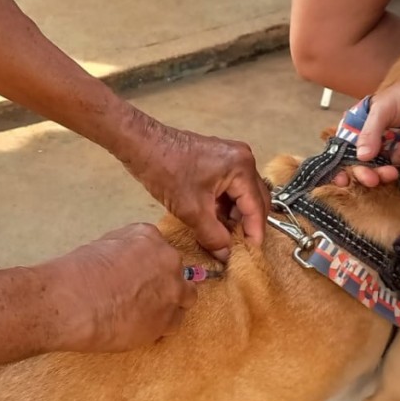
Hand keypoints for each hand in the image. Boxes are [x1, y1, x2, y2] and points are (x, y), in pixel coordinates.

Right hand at [45, 223, 196, 352]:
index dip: (151, 267)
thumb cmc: (78, 273)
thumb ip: (126, 248)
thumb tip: (130, 260)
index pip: (161, 251)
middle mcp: (168, 262)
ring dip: (169, 306)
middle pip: (179, 274)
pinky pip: (174, 324)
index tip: (140, 277)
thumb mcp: (103, 245)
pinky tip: (140, 327)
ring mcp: (172, 292)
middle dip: (165, 284)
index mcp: (150, 238)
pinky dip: (160, 326)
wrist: (72, 302)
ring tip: (144, 314)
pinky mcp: (167, 321)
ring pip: (184, 300)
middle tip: (142, 296)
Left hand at [112, 109, 269, 260]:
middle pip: (254, 200)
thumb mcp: (191, 211)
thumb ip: (213, 236)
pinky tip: (214, 220)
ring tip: (223, 236)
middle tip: (238, 247)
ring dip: (234, 216)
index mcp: (242, 168)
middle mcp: (242, 159)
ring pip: (242, 195)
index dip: (254, 233)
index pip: (256, 207)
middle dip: (246, 224)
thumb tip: (226, 255)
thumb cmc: (166, 171)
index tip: (250, 254)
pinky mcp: (218, 160)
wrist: (142, 146)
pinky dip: (225, 205)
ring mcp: (231, 158)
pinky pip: (230, 187)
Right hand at [333, 70, 399, 186]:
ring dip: (387, 169)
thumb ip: (370, 133)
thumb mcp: (382, 109)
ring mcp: (385, 148)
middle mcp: (367, 142)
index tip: (341, 180)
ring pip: (379, 168)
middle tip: (372, 179)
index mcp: (354, 130)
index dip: (339, 168)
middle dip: (365, 174)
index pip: (342, 153)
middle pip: (360, 166)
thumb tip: (361, 157)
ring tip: (399, 153)